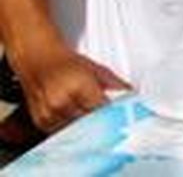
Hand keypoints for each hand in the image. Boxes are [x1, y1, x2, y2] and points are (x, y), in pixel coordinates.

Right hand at [14, 42, 128, 132]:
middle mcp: (62, 102)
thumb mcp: (96, 68)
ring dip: (86, 130)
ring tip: (94, 124)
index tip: (122, 118)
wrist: (38, 60)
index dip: (113, 116)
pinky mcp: (42, 121)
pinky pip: (61, 133)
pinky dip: (71, 131)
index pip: (102, 110)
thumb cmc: (67, 62)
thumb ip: (115, 83)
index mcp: (79, 87)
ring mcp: (50, 113)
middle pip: (90, 124)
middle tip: (111, 123)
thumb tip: (132, 94)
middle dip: (101, 124)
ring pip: (76, 132)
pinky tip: (78, 124)